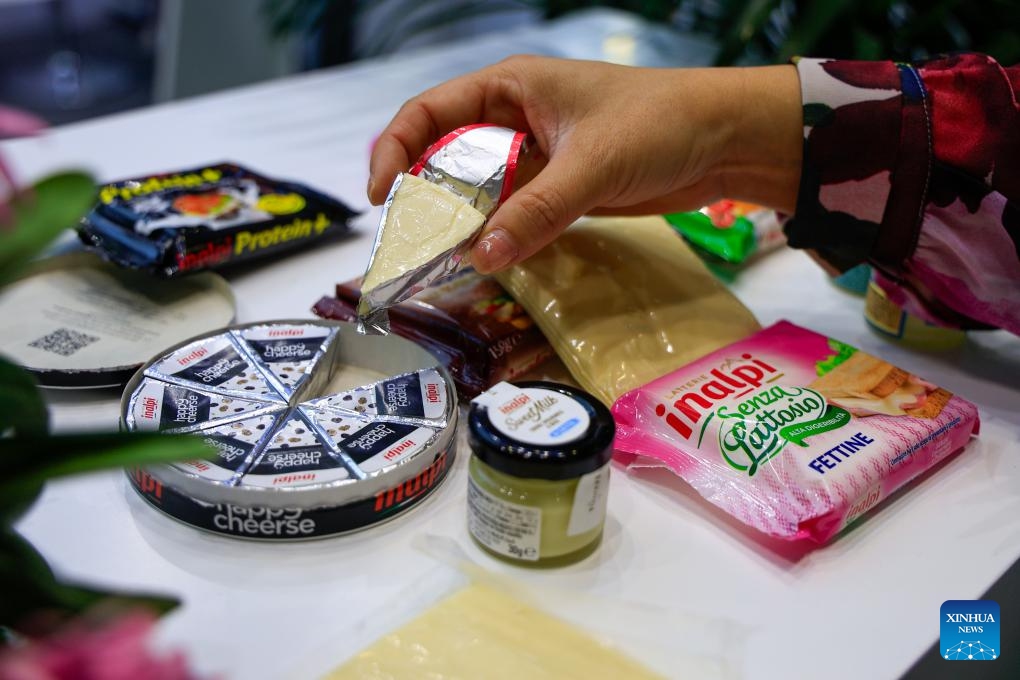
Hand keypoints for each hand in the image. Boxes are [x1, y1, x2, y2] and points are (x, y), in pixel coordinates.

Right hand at [369, 56, 801, 273]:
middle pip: (448, 156)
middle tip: (413, 241)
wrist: (725, 141)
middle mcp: (516, 118)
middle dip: (427, 195)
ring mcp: (538, 156)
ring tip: (444, 259)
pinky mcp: (560, 187)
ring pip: (481, 190)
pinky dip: (499, 234)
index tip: (382, 196)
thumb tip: (482, 257)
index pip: (430, 113)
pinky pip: (515, 212)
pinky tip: (489, 259)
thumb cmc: (661, 124)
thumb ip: (535, 212)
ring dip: (463, 222)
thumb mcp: (590, 165)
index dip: (396, 149)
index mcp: (511, 88)